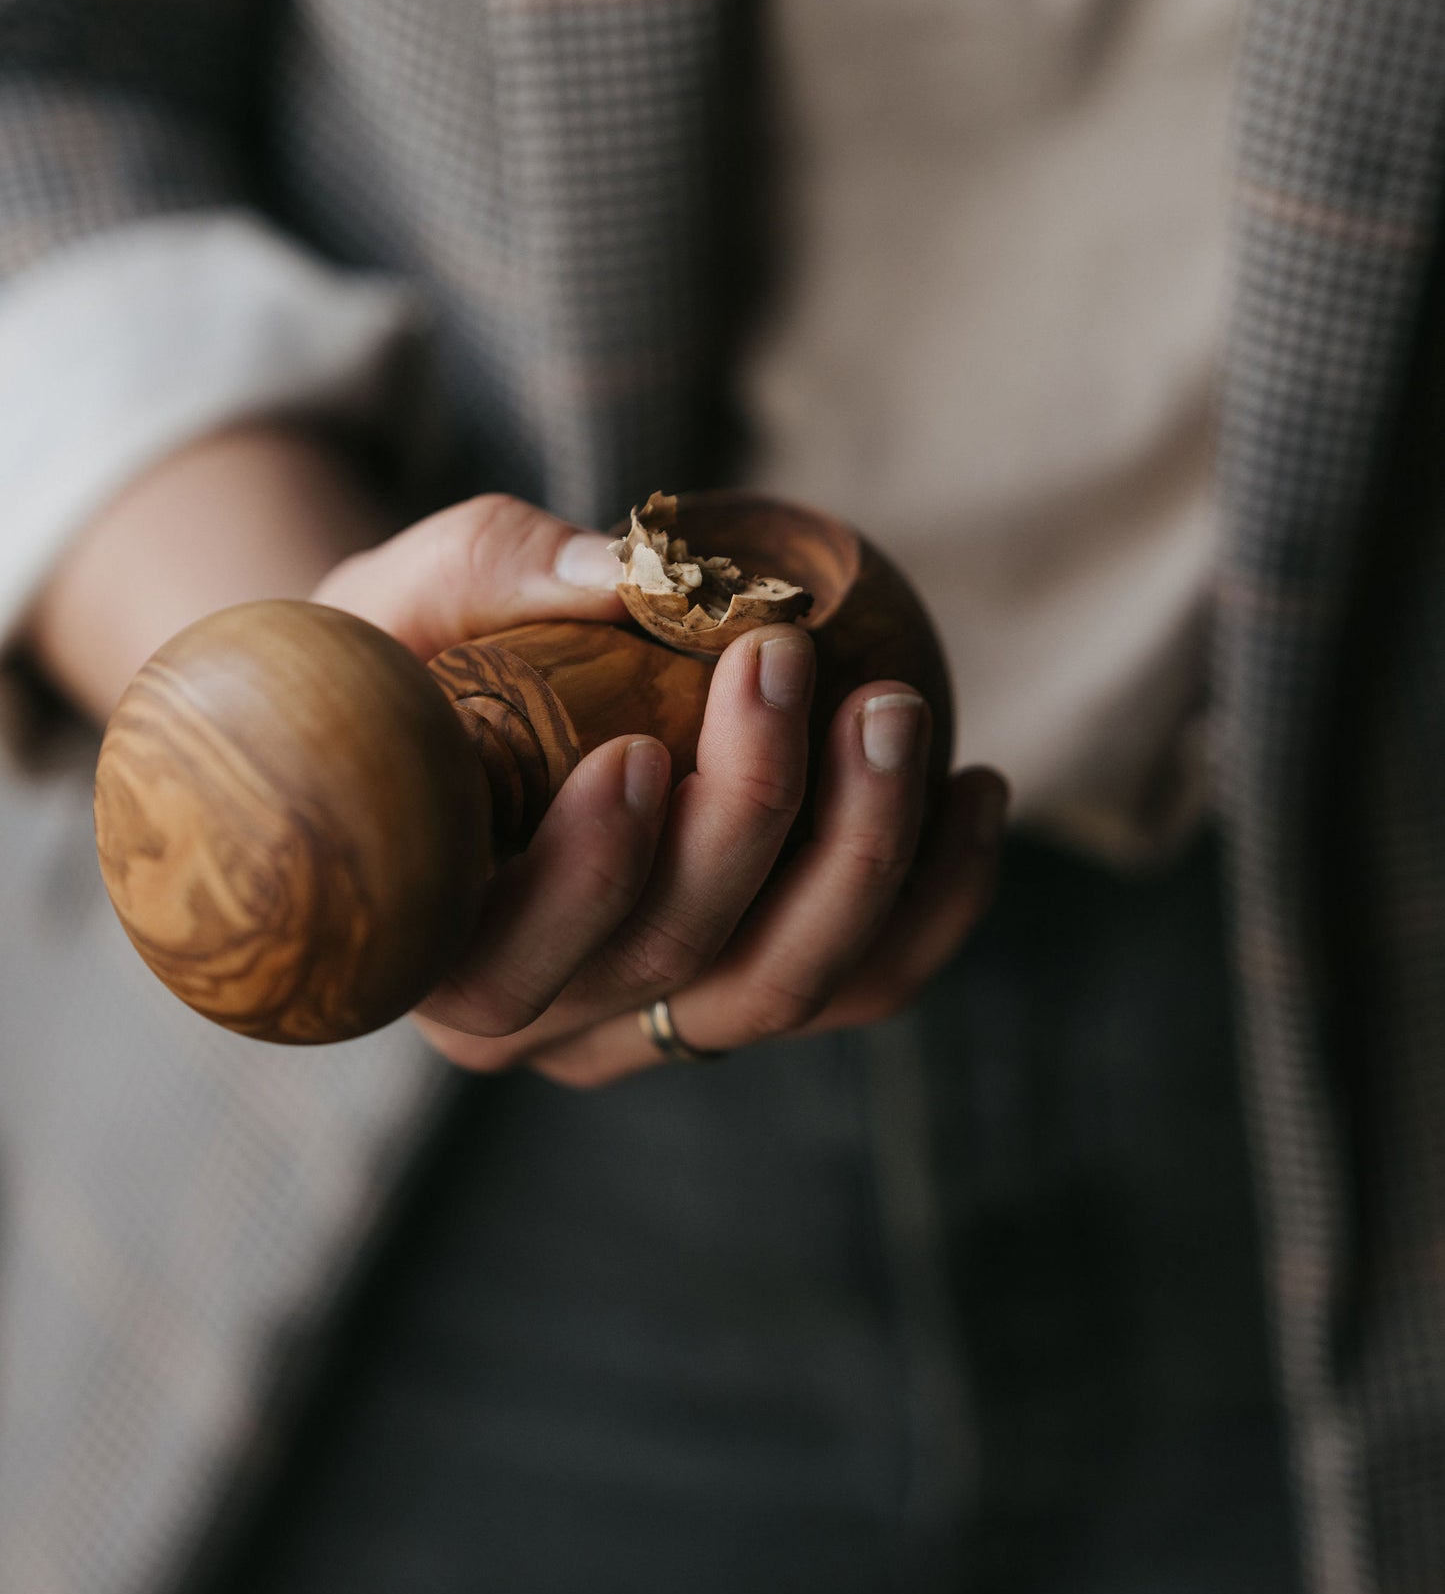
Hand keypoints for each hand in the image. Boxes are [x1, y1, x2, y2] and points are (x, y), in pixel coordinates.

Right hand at [317, 492, 1008, 1084]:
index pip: (508, 964)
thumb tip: (623, 570)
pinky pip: (863, 984)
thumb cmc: (412, 641)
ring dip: (863, 851)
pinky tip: (975, 788)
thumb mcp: (412, 584)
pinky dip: (937, 900)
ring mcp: (654, 1023)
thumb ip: (493, 574)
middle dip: (751, 811)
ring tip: (899, 709)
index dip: (589, 879)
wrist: (447, 705)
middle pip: (671, 964)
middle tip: (784, 656)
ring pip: (781, 986)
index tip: (641, 751)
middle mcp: (541, 1019)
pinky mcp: (750, 994)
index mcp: (429, 949)